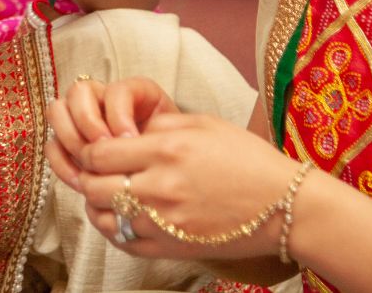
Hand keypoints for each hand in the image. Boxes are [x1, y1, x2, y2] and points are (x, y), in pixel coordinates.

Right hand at [46, 75, 179, 190]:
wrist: (172, 180)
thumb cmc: (176, 160)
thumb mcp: (177, 143)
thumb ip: (161, 135)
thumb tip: (134, 142)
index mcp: (134, 92)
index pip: (116, 90)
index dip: (118, 114)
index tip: (131, 140)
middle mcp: (103, 99)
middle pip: (78, 91)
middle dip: (88, 122)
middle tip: (103, 149)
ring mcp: (82, 120)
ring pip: (57, 111)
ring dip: (70, 139)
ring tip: (89, 166)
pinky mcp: (71, 146)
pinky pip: (52, 145)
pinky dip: (61, 162)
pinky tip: (79, 181)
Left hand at [71, 112, 302, 260]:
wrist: (284, 205)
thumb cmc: (247, 158)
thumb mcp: (202, 123)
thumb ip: (158, 123)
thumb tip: (124, 128)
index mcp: (166, 149)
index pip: (99, 151)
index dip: (89, 149)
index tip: (95, 147)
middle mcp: (159, 187)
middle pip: (94, 185)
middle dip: (87, 175)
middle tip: (95, 170)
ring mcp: (163, 222)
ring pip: (103, 216)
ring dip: (97, 203)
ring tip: (106, 192)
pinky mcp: (170, 248)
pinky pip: (122, 242)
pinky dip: (113, 229)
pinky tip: (121, 216)